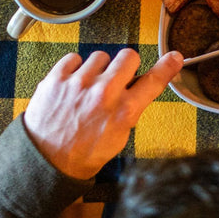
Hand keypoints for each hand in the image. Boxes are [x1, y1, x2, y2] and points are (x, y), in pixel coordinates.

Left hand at [23, 49, 182, 179]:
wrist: (43, 162)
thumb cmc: (82, 153)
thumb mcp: (118, 138)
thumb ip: (131, 110)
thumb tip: (140, 87)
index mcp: (123, 112)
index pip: (154, 81)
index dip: (168, 67)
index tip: (175, 58)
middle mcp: (104, 93)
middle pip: (129, 56)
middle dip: (126, 66)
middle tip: (117, 78)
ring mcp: (79, 83)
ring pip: (100, 56)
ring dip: (98, 69)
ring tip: (88, 88)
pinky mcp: (57, 79)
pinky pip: (75, 58)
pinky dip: (75, 69)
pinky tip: (72, 85)